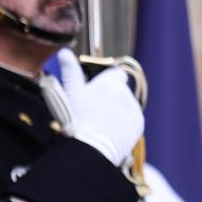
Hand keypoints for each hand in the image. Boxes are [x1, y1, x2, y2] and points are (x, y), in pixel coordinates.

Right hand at [58, 49, 143, 165]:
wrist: (90, 149)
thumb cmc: (77, 121)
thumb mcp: (70, 94)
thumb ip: (70, 71)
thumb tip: (64, 52)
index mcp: (109, 82)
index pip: (115, 73)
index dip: (106, 80)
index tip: (96, 90)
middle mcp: (124, 92)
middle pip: (119, 90)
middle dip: (110, 96)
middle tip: (94, 109)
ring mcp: (133, 108)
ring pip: (125, 104)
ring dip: (116, 109)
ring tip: (100, 122)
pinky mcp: (138, 123)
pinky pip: (131, 118)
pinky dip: (123, 122)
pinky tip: (109, 130)